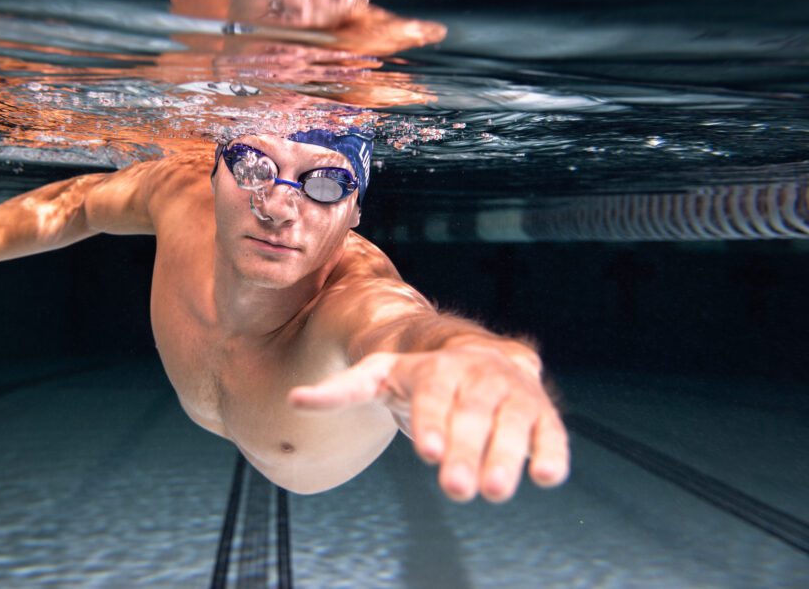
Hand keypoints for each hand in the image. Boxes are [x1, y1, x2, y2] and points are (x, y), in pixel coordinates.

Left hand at [289, 337, 569, 502]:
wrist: (472, 354)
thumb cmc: (416, 376)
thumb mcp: (376, 377)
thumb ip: (340, 391)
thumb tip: (294, 399)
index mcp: (436, 368)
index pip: (433, 394)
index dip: (430, 421)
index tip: (424, 452)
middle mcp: (477, 376)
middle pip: (472, 413)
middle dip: (465, 450)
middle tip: (456, 489)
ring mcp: (511, 392)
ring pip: (512, 422)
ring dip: (507, 455)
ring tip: (496, 490)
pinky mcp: (539, 412)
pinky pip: (548, 430)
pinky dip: (550, 450)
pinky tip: (547, 476)